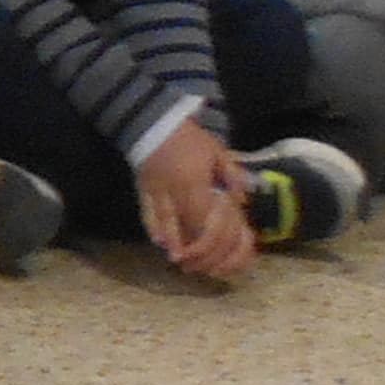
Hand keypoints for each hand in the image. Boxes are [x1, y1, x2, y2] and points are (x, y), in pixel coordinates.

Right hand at [134, 121, 255, 284]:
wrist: (154, 122)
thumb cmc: (190, 138)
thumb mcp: (218, 152)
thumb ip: (232, 176)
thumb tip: (241, 201)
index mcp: (195, 183)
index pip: (202, 218)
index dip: (208, 239)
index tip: (213, 251)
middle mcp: (174, 192)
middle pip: (185, 226)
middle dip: (192, 248)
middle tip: (197, 262)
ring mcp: (156, 192)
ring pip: (164, 223)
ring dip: (172, 243)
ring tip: (177, 259)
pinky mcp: (143, 190)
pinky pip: (147, 212)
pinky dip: (152, 227)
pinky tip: (158, 240)